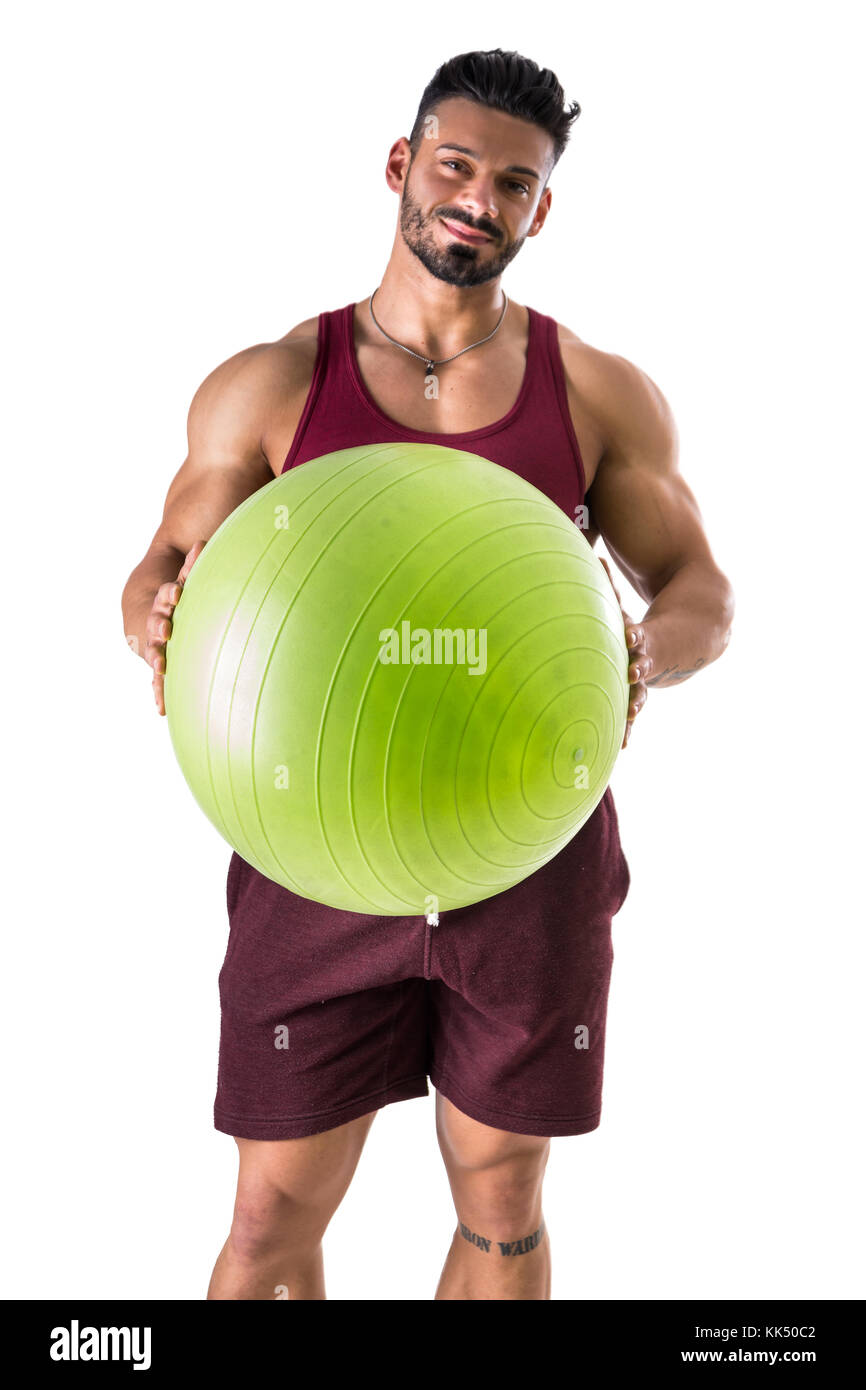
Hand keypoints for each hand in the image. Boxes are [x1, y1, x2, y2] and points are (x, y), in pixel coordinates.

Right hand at [145, 541, 204, 714]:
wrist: (149, 610)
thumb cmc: (178, 595)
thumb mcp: (186, 578)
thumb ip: (193, 564)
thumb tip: (202, 541)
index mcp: (166, 600)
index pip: (167, 593)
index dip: (170, 592)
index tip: (176, 592)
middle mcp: (158, 621)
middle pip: (157, 621)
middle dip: (160, 625)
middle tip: (165, 628)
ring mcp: (156, 642)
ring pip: (156, 650)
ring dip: (158, 658)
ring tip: (161, 666)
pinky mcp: (160, 660)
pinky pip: (159, 678)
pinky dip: (159, 691)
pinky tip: (162, 708)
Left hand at [599, 557, 651, 748]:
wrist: (691, 638)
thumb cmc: (642, 622)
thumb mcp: (623, 604)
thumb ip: (607, 584)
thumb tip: (588, 555)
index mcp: (643, 635)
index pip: (639, 633)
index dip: (635, 633)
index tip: (632, 634)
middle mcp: (647, 658)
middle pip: (643, 664)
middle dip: (639, 669)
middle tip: (634, 672)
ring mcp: (646, 678)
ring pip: (639, 692)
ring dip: (634, 702)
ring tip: (630, 714)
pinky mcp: (638, 694)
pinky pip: (631, 712)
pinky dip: (626, 728)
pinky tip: (621, 746)